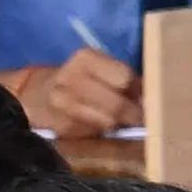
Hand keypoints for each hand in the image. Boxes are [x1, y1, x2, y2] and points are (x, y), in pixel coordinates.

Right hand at [0, 47, 140, 141]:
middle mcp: (71, 77)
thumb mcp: (97, 69)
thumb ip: (122, 79)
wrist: (36, 95)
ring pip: (107, 120)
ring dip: (121, 124)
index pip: (124, 77)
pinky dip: (105, 132)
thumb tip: (154, 95)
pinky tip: (107, 129)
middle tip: (145, 119)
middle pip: (116, 101)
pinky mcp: (60, 125)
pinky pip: (93, 132)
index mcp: (86, 58)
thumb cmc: (78, 80)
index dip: (141, 92)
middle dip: (135, 113)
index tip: (154, 100)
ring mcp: (62, 102)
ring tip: (126, 123)